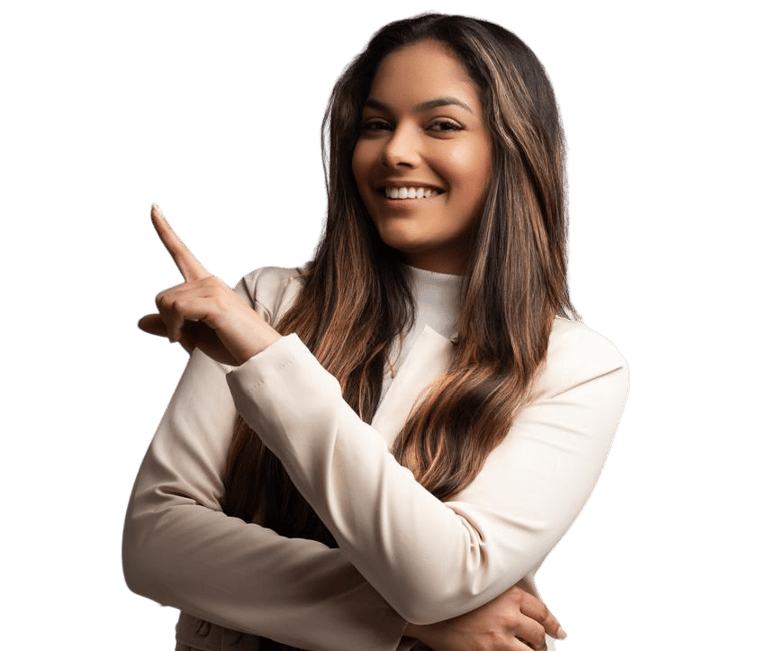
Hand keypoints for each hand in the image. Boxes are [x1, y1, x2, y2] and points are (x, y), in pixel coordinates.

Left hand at [137, 202, 280, 364]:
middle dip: (167, 322)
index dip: (164, 231)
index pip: (181, 253)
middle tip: (185, 339)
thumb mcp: (193, 337)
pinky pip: (176, 309)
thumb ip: (168, 326)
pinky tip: (185, 341)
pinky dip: (174, 328)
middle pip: (162, 295)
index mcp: (205, 285)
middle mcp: (209, 281)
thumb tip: (140, 320)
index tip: (153, 208)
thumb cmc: (232, 347)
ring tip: (190, 341)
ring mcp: (213, 289)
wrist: (260, 358)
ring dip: (171, 327)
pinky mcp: (215, 302)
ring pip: (166, 302)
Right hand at [404, 583, 565, 650]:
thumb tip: (526, 606)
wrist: (429, 611)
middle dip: (542, 642)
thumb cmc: (456, 595)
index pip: (542, 612)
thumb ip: (506, 593)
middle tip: (540, 645)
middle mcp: (509, 614)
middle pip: (539, 633)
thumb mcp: (485, 586)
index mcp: (510, 594)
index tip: (558, 631)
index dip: (553, 624)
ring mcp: (500, 636)